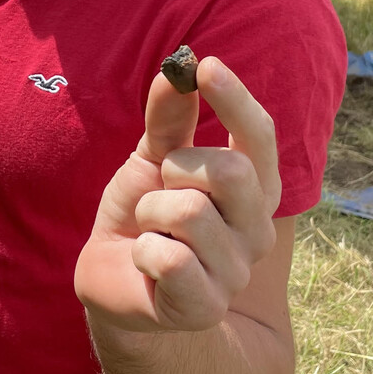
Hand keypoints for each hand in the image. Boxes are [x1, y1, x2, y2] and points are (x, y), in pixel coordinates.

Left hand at [74, 56, 281, 333]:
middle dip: (177, 168)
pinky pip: (170, 258)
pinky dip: (142, 251)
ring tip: (150, 229)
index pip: (261, 137)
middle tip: (160, 186)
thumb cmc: (143, 213)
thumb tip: (178, 70)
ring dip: (151, 212)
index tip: (206, 67)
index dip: (237, 100)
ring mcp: (235, 272)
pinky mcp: (204, 307)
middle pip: (231, 171)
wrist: (111, 277)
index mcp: (254, 188)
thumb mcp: (152, 158)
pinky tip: (145, 261)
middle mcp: (257, 230)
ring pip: (191, 213)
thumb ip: (168, 119)